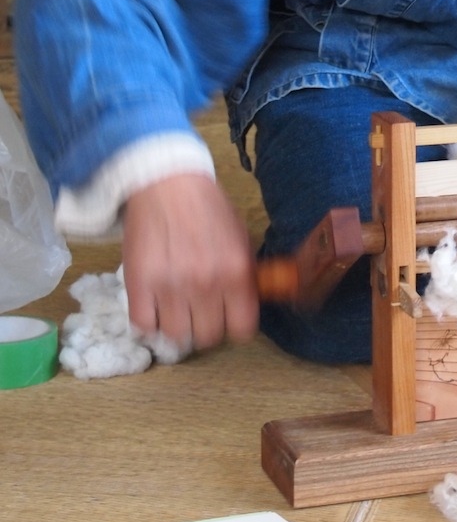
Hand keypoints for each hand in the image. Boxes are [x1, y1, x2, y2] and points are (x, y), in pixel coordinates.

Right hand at [121, 173, 258, 350]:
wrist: (168, 183)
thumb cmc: (207, 208)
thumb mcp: (240, 237)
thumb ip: (247, 275)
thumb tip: (251, 305)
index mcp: (237, 271)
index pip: (242, 329)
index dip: (235, 326)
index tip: (227, 317)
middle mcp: (206, 283)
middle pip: (208, 337)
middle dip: (205, 327)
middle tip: (199, 311)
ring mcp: (171, 286)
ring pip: (176, 337)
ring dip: (176, 326)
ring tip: (176, 308)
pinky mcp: (139, 284)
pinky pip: (144, 326)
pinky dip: (149, 322)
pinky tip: (154, 305)